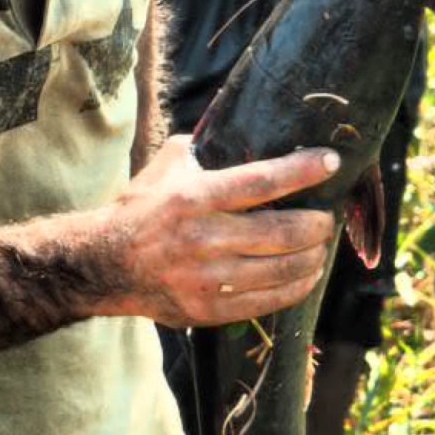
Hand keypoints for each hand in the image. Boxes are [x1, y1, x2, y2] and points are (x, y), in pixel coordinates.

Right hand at [100, 137, 337, 327]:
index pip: (261, 181)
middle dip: (317, 224)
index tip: (330, 162)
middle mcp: (202, 238)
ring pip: (282, 269)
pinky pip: (268, 301)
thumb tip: (240, 124)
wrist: (104, 264)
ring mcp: (206, 278)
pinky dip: (297, 287)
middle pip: (283, 232)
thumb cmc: (141, 209)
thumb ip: (203, 146)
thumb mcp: (165, 167)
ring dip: (313, 257)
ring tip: (320, 246)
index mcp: (194, 197)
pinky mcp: (209, 309)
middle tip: (326, 217)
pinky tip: (307, 274)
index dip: (302, 170)